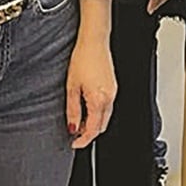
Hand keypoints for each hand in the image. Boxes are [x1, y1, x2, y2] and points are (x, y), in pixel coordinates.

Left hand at [66, 27, 116, 148]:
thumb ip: (73, 110)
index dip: (83, 140)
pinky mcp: (113, 86)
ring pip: (106, 116)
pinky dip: (98, 112)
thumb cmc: (82, 59)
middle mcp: (110, 97)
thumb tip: (72, 126)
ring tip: (79, 120)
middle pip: (102, 126)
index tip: (74, 143)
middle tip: (74, 132)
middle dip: (89, 133)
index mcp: (99, 99)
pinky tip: (87, 107)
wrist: (94, 42)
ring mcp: (113, 91)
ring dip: (94, 123)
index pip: (93, 129)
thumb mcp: (72, 87)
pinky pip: (108, 106)